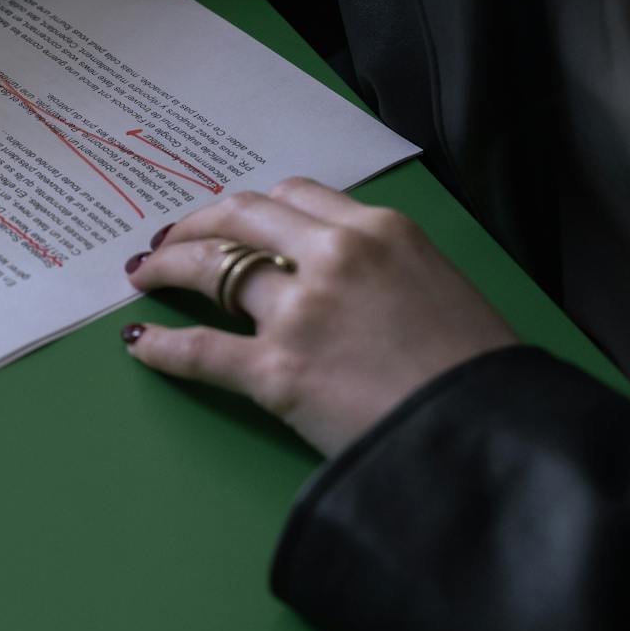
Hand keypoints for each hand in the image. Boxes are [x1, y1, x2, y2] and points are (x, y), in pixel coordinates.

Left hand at [121, 177, 515, 456]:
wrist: (489, 434)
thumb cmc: (480, 371)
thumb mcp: (442, 287)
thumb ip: (389, 267)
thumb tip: (352, 278)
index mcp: (379, 230)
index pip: (296, 196)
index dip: (254, 208)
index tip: (235, 219)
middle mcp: (334, 254)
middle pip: (242, 217)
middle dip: (198, 223)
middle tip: (171, 237)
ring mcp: (300, 310)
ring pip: (211, 269)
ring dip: (169, 266)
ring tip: (145, 274)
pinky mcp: (277, 371)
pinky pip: (201, 349)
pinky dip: (162, 344)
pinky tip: (140, 342)